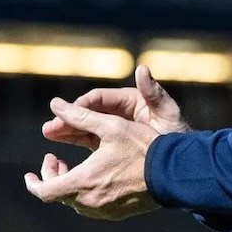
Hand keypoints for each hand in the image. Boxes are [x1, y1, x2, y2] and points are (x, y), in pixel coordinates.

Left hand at [24, 97, 161, 220]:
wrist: (173, 173)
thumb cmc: (142, 147)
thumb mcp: (109, 125)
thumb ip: (78, 115)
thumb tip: (54, 103)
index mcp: (83, 182)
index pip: (45, 192)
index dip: (34, 183)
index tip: (29, 174)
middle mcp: (90, 202)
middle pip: (57, 195)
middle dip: (52, 176)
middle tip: (55, 159)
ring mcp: (103, 211)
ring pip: (74, 201)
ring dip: (68, 183)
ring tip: (73, 164)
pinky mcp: (116, 213)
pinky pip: (91, 206)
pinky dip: (84, 192)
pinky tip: (94, 175)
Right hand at [42, 64, 188, 150]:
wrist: (183, 163)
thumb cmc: (178, 134)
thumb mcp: (167, 113)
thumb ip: (154, 92)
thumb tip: (143, 68)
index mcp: (131, 100)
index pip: (100, 99)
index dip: (83, 104)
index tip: (69, 111)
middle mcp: (120, 113)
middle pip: (89, 113)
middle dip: (70, 118)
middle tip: (50, 126)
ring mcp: (115, 130)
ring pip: (86, 128)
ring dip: (67, 130)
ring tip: (49, 133)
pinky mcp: (113, 146)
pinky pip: (90, 142)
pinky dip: (76, 143)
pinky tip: (62, 147)